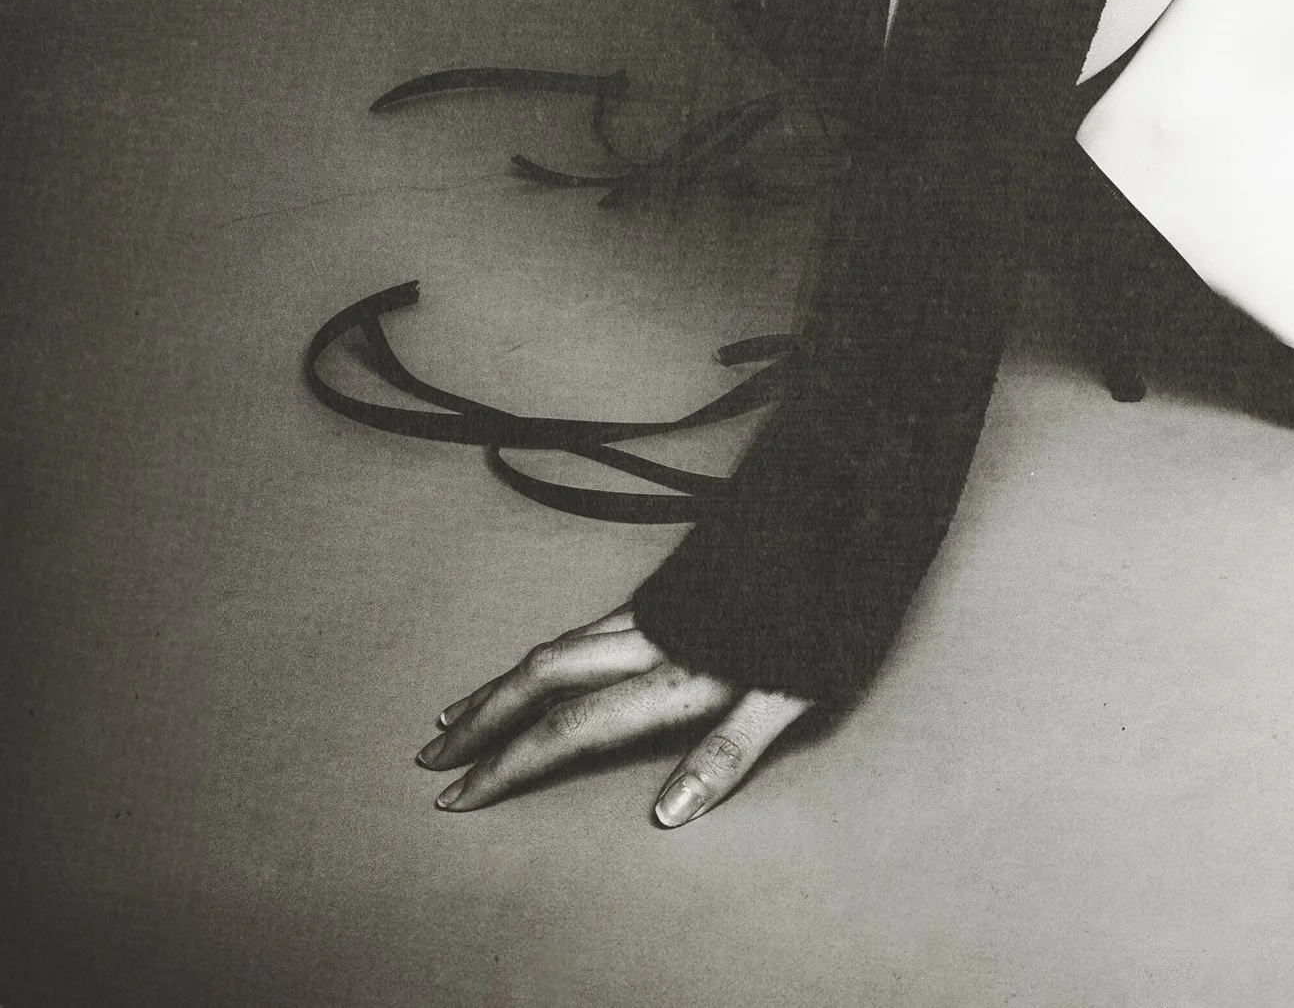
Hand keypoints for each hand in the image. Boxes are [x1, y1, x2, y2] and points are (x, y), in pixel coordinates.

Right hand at [417, 607, 810, 826]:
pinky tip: (538, 663)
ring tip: (458, 710)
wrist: (853, 492)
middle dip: (482, 718)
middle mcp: (652, 633)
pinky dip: (544, 653)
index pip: (569, 729)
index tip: (456, 796)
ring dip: (503, 682)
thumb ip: (730, 750)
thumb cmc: (834, 601)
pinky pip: (585, 625)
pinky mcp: (670, 585)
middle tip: (427, 756)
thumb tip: (664, 814)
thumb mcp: (797, 688)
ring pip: (558, 644)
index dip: (508, 765)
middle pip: (542, 676)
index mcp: (675, 669)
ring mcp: (657, 604)